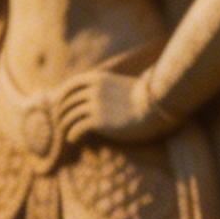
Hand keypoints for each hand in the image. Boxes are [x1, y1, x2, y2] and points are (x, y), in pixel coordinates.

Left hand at [54, 72, 170, 147]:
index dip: (62, 96)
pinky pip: (76, 128)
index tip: (61, 106)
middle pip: (66, 102)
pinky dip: (72, 135)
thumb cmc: (148, 98)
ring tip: (66, 134)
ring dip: (64, 126)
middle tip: (61, 123)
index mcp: (99, 78)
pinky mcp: (99, 121)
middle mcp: (94, 90)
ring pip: (68, 116)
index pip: (71, 85)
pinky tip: (74, 140)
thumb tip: (108, 90)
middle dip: (60, 113)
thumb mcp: (125, 85)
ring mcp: (95, 105)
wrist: (159, 106)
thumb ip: (111, 86)